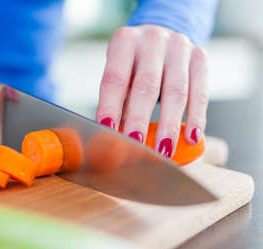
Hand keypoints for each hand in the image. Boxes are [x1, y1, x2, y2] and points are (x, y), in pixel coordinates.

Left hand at [96, 25, 208, 156]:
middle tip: (136, 144)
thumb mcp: (120, 74)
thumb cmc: (133, 65)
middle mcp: (152, 39)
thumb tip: (114, 136)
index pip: (115, 79)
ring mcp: (179, 46)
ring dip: (170, 125)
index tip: (108, 131)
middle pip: (146, 85)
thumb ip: (118, 102)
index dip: (111, 107)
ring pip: (176, 91)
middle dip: (140, 119)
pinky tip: (191, 137)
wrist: (160, 37)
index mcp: (124, 41)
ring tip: (164, 150)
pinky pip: (200, 91)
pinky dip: (196, 117)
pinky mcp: (200, 57)